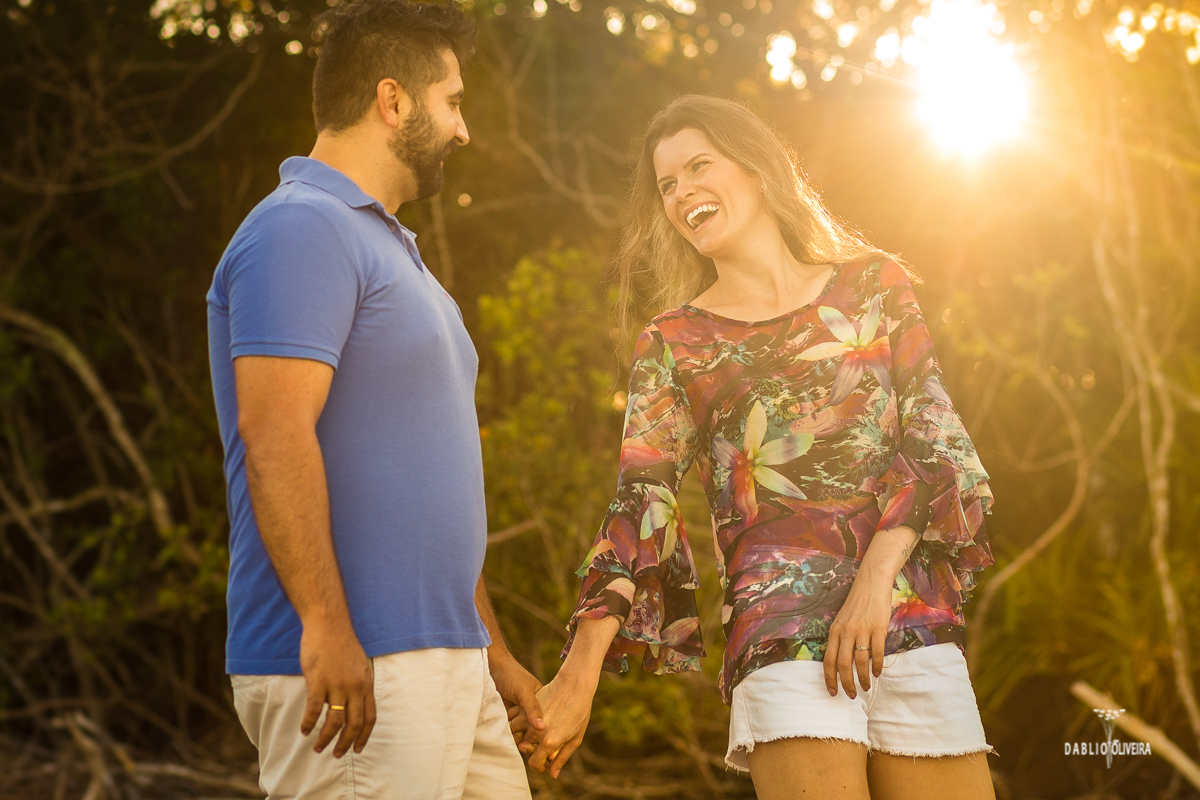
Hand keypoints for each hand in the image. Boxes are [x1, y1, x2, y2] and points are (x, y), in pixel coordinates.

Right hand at [299, 619, 375, 756]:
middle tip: (337, 755)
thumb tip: (355, 703)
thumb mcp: (360, 665)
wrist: (328, 624)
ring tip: (317, 747)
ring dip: (326, 738)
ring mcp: (337, 684)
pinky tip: (304, 729)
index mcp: (366, 683)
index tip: (358, 748)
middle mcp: (355, 686)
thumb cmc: (342, 643)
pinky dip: (309, 722)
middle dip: (345, 743)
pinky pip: (314, 709)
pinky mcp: (318, 680)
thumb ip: (359, 684)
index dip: (364, 736)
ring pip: (334, 721)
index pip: (370, 717)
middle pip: (354, 723)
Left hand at [488, 654, 544, 745]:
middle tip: (521, 742)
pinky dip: (506, 734)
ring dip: (516, 738)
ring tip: (511, 734)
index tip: (534, 741)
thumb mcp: (524, 692)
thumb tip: (542, 727)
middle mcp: (531, 714)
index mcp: (541, 706)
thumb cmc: (512, 676)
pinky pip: (508, 732)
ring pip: (520, 735)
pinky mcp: (506, 719)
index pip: (544, 727)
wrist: (492, 669)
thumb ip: (533, 708)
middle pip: (533, 735)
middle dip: (528, 741)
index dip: (541, 737)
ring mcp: (518, 717)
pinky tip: (504, 732)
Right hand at [523, 674, 597, 778]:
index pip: (534, 763)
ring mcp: (529, 717)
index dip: (539, 765)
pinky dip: (519, 722)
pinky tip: (530, 719)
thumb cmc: (580, 712)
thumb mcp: (575, 738)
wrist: (575, 685)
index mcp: (549, 742)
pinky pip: (515, 719)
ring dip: (523, 735)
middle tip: (544, 742)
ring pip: (517, 734)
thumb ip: (562, 757)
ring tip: (536, 730)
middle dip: (532, 749)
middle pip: (525, 749)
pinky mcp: (526, 706)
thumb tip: (552, 774)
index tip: (544, 761)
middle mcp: (536, 732)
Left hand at [823, 564, 892, 699]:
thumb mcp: (842, 621)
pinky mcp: (878, 628)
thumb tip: (841, 664)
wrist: (871, 583)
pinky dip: (877, 666)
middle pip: (843, 665)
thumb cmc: (857, 604)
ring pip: (860, 662)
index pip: (828, 660)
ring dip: (863, 678)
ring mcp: (862, 630)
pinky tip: (878, 673)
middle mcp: (846, 631)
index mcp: (834, 631)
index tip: (833, 692)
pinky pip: (876, 652)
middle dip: (846, 684)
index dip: (830, 679)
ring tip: (867, 687)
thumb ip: (840, 639)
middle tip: (852, 695)